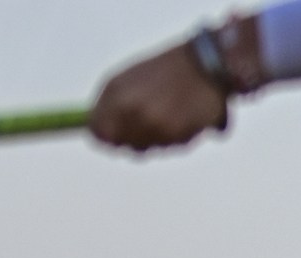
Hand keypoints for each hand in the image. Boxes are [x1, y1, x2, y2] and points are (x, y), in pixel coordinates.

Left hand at [91, 39, 229, 151]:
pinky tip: (184, 119)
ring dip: (156, 140)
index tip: (114, 138)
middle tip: (148, 127)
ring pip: (145, 149)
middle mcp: (128, 109)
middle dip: (132, 140)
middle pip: (120, 144)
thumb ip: (112, 104)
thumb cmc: (166, 70)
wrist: (204, 65)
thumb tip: (98, 131)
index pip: (97, 130)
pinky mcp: (173, 135)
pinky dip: (176, 139)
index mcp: (114, 91)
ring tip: (170, 117)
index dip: (105, 137)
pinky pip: (168, 148)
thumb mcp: (129, 79)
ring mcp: (150, 123)